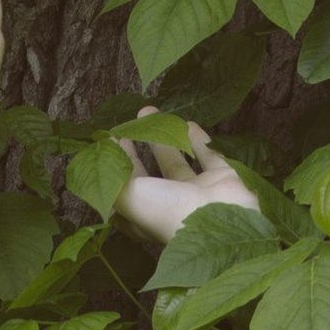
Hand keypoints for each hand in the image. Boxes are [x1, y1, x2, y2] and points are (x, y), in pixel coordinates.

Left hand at [114, 117, 259, 254]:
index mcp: (148, 214)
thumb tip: (107, 147)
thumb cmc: (169, 211)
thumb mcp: (128, 196)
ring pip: (178, 161)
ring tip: (153, 111)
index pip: (128, 189)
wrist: (220, 218)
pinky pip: (208, 154)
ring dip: (166, 138)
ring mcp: (198, 191)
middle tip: (134, 121)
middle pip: (152, 173)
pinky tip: (187, 123)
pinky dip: (198, 139)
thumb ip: (114, 173)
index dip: (119, 166)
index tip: (113, 140)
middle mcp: (172, 204)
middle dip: (139, 147)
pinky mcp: (222, 178)